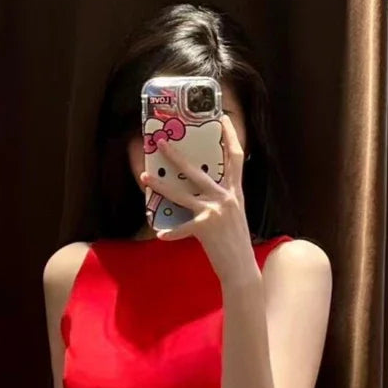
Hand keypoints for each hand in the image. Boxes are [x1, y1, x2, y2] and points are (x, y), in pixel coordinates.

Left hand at [139, 115, 258, 285]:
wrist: (242, 268)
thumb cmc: (236, 244)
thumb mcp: (234, 216)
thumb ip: (222, 200)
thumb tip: (204, 191)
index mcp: (235, 193)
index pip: (236, 157)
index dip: (230, 136)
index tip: (223, 118)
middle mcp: (225, 197)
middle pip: (197, 170)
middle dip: (177, 155)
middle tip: (161, 142)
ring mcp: (215, 211)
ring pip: (182, 193)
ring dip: (161, 185)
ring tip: (145, 177)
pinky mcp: (206, 227)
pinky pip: (181, 229)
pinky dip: (171, 233)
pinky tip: (160, 234)